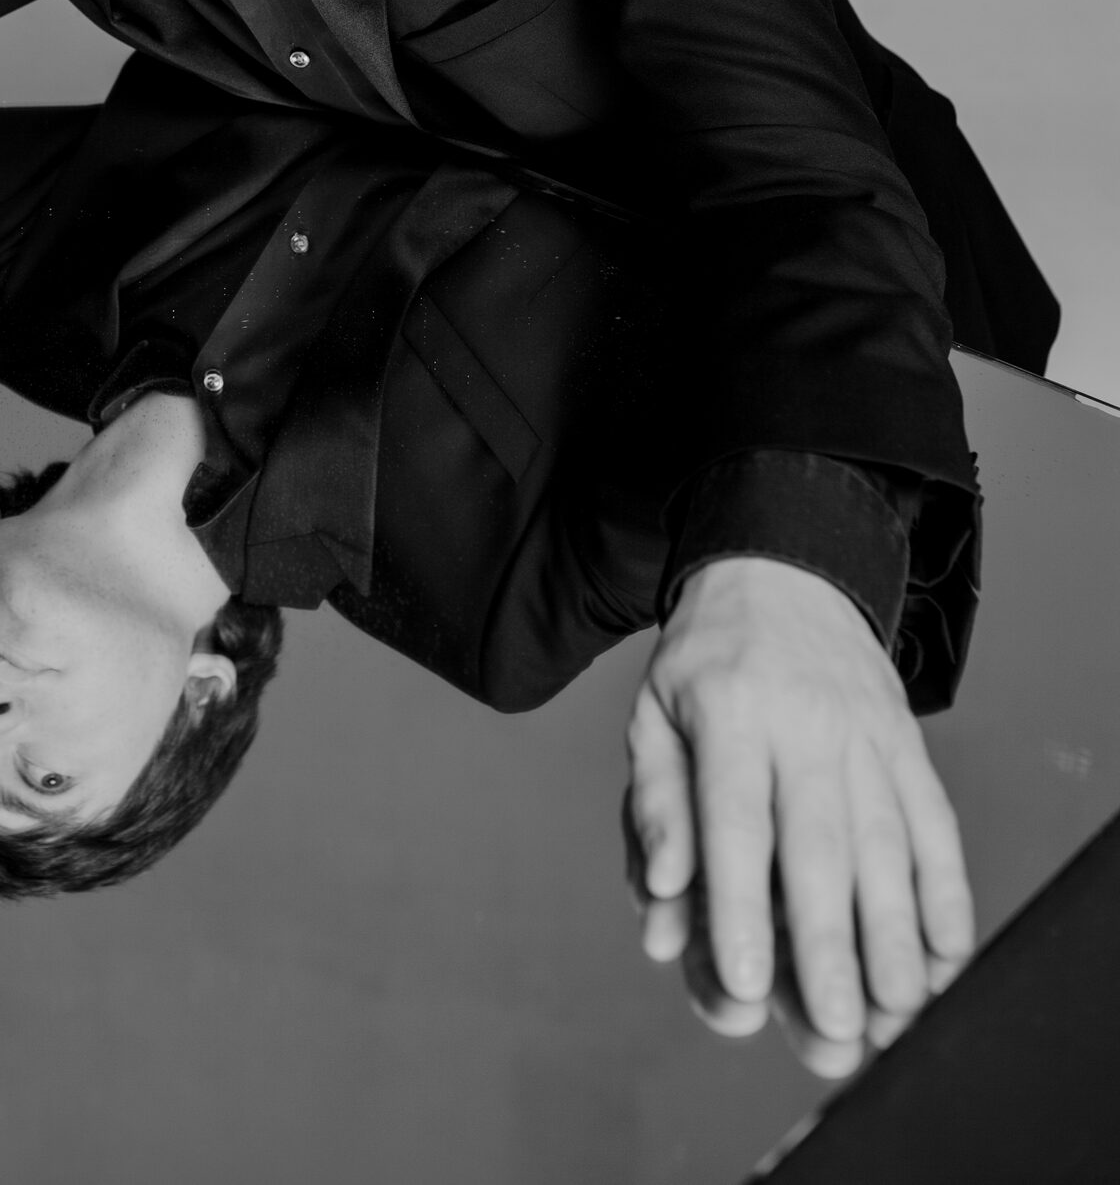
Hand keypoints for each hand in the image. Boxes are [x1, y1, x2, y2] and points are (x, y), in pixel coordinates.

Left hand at [623, 556, 973, 1054]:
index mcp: (729, 713)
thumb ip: (656, 806)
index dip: (740, 906)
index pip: (735, 821)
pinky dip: (946, 891)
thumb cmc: (707, 662)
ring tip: (894, 1012)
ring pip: (889, 843)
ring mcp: (867, 734)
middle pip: (820, 846)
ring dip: (896, 936)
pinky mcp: (909, 744)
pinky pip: (934, 821)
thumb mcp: (653, 713)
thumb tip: (660, 897)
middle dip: (829, 945)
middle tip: (833, 1028)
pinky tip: (945, 952)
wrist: (784, 571)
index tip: (743, 984)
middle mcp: (805, 725)